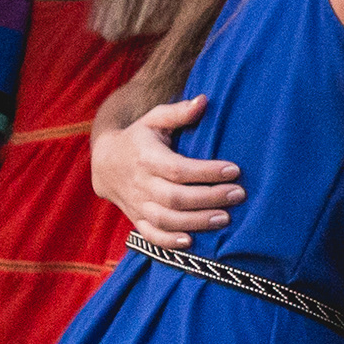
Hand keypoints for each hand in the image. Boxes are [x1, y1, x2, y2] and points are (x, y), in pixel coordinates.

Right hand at [93, 94, 241, 242]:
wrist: (105, 162)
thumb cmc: (139, 138)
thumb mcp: (155, 119)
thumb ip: (179, 112)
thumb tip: (204, 100)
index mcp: (146, 157)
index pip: (179, 169)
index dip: (207, 172)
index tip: (234, 170)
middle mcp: (140, 184)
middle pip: (176, 198)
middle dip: (209, 198)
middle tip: (239, 195)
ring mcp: (137, 204)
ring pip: (166, 220)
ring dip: (196, 222)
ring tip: (225, 218)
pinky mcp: (136, 219)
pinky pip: (151, 235)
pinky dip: (169, 242)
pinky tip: (192, 242)